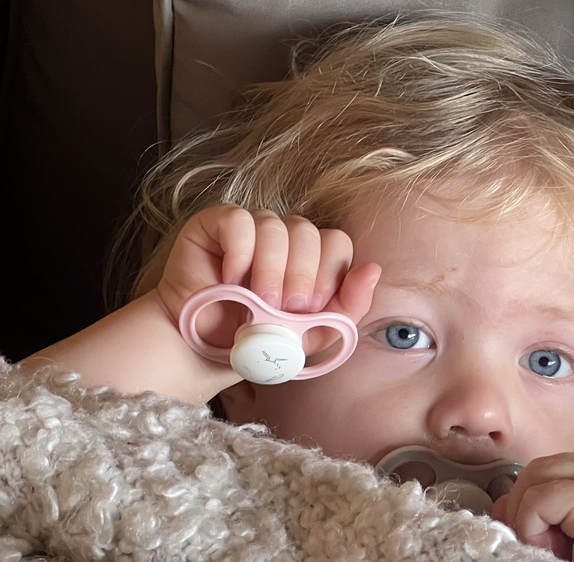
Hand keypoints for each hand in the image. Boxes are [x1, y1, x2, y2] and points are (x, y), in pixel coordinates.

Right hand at [155, 204, 380, 355]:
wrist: (199, 353)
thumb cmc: (255, 343)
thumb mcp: (308, 338)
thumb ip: (346, 309)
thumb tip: (374, 270)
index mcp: (312, 259)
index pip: (338, 243)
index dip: (329, 273)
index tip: (309, 309)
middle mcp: (285, 238)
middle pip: (311, 232)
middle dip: (302, 276)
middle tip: (283, 308)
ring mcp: (252, 228)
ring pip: (278, 225)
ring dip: (271, 269)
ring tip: (257, 301)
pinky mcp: (215, 224)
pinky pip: (239, 219)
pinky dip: (240, 251)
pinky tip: (230, 279)